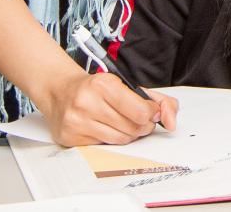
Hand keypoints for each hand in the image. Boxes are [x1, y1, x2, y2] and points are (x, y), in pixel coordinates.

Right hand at [36, 68, 180, 145]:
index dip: (151, 115)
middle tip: (135, 118)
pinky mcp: (70, 137)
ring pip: (120, 140)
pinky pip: (104, 146)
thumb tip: (171, 121)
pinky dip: (109, 139)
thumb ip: (158, 100)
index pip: (141, 112)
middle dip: (141, 126)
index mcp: (103, 84)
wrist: (60, 91)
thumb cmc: (96, 89)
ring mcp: (76, 121)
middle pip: (133, 129)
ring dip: (127, 134)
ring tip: (120, 122)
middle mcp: (87, 102)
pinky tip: (103, 127)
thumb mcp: (126, 86)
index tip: (150, 112)